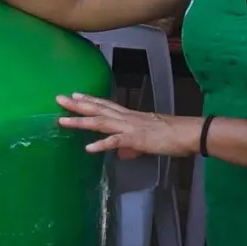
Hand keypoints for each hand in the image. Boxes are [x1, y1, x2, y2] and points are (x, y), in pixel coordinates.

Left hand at [56, 93, 191, 160]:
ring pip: (101, 122)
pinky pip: (115, 141)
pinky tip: (88, 148)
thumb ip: (132, 143)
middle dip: (77, 105)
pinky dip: (101, 144)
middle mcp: (127, 118)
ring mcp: (130, 127)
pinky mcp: (136, 139)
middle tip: (58, 99)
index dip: (90, 100)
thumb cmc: (172, 135)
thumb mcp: (147, 138)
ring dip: (81, 121)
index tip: (74, 95)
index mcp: (130, 116)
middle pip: (98, 109)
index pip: (106, 105)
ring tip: (62, 121)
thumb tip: (122, 150)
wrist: (188, 133)